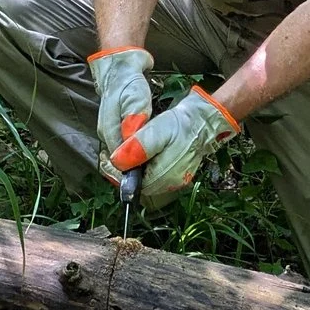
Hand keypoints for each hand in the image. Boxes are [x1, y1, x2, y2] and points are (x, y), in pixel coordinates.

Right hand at [88, 46, 154, 179]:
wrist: (121, 66)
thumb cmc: (128, 82)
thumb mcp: (134, 98)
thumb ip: (134, 119)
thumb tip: (131, 143)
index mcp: (108, 130)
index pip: (119, 160)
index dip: (133, 170)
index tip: (151, 175)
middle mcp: (108, 135)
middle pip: (121, 160)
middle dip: (137, 168)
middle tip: (158, 174)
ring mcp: (113, 132)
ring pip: (125, 155)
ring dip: (140, 162)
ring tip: (158, 167)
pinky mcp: (120, 129)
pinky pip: (129, 147)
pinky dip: (140, 153)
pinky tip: (152, 155)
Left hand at [111, 86, 240, 206]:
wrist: (203, 122)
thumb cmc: (182, 125)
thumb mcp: (158, 131)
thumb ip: (138, 147)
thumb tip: (118, 161)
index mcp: (165, 177)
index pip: (133, 186)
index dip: (117, 174)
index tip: (106, 159)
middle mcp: (170, 185)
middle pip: (138, 187)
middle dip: (122, 173)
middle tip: (111, 156)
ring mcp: (174, 182)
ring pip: (144, 183)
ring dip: (131, 172)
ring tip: (122, 156)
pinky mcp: (175, 175)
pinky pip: (152, 178)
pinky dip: (141, 170)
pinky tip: (137, 157)